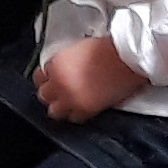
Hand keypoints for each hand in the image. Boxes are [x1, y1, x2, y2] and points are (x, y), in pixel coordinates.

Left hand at [32, 36, 147, 123]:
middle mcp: (60, 83)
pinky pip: (73, 119)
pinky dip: (75, 115)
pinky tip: (80, 109)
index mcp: (56, 64)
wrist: (127, 59)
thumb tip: (62, 71)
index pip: (40, 76)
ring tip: (68, 103)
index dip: (48, 78)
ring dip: (60, 107)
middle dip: (51, 93)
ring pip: (54, 111)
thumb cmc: (107, 50)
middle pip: (43, 95)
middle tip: (59, 93)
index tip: (52, 79)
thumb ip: (65, 62)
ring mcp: (71, 98)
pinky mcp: (86, 110)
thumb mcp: (77, 49)